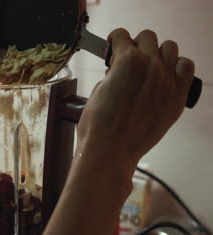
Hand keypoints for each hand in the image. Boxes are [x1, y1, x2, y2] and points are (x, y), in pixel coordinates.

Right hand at [78, 28, 194, 163]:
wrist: (110, 151)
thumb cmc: (98, 126)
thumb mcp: (96, 91)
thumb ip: (111, 75)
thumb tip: (117, 73)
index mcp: (126, 61)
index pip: (121, 35)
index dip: (114, 43)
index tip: (113, 50)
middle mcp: (150, 66)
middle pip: (147, 37)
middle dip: (134, 46)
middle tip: (127, 62)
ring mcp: (167, 81)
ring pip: (169, 47)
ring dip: (156, 53)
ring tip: (147, 68)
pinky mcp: (177, 98)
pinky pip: (186, 67)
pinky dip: (177, 67)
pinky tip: (164, 76)